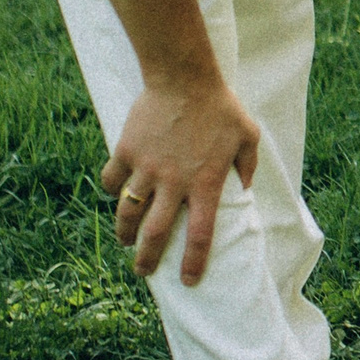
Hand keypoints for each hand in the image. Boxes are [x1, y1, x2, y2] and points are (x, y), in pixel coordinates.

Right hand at [101, 78, 260, 284]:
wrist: (184, 78)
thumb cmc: (221, 107)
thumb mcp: (247, 135)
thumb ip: (248, 165)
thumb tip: (245, 190)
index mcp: (206, 182)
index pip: (200, 233)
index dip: (193, 261)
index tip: (189, 281)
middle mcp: (174, 181)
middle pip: (154, 233)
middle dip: (147, 259)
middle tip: (143, 272)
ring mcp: (147, 167)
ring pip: (127, 213)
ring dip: (124, 233)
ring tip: (126, 241)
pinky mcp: (126, 151)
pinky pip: (112, 180)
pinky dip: (112, 191)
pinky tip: (117, 194)